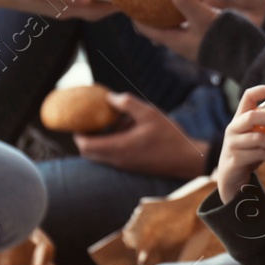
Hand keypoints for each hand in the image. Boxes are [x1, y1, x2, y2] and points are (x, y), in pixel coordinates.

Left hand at [74, 92, 205, 178]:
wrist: (187, 159)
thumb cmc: (169, 136)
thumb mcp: (149, 113)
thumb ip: (127, 104)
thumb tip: (110, 97)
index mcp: (118, 148)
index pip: (85, 146)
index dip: (78, 133)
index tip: (79, 120)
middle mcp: (117, 160)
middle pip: (89, 153)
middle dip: (86, 137)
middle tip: (90, 121)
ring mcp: (125, 165)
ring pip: (101, 155)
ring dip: (101, 140)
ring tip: (114, 122)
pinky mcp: (133, 167)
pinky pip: (113, 156)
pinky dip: (112, 144)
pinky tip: (129, 130)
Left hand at [133, 0, 221, 61]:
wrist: (253, 57)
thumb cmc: (226, 40)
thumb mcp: (204, 17)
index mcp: (175, 41)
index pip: (143, 26)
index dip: (134, 11)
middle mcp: (182, 40)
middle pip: (157, 22)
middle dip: (150, 5)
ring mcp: (195, 38)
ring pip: (174, 19)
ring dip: (169, 3)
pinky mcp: (208, 33)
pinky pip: (189, 16)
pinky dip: (186, 3)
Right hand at [211, 84, 264, 206]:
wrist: (231, 179)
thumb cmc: (248, 155)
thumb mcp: (257, 139)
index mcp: (240, 119)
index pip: (248, 96)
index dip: (263, 90)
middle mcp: (233, 128)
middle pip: (253, 116)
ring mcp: (232, 144)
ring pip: (258, 139)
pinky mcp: (235, 159)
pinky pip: (258, 155)